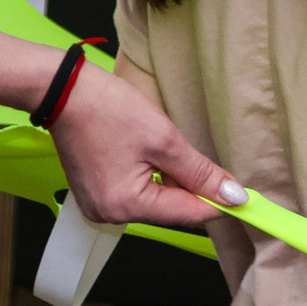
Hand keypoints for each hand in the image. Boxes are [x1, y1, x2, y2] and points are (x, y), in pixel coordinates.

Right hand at [52, 66, 246, 226]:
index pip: (189, 214)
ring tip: (157, 147)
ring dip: (170, 180)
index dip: (219, 203)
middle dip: (190, 186)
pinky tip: (144, 152)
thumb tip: (233, 197)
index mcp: (127, 206)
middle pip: (173, 210)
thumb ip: (201, 174)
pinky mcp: (95, 194)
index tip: (244, 196)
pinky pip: (137, 193)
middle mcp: (110, 214)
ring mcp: (99, 206)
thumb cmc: (108, 109)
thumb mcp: (165, 140)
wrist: (61, 90)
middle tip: (189, 153)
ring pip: (157, 201)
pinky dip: (151, 177)